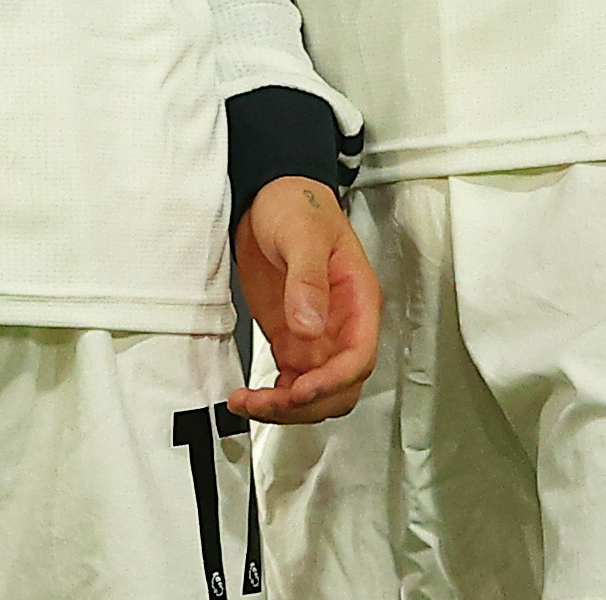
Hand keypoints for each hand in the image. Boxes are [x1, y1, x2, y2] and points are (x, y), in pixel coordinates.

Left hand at [229, 177, 380, 422]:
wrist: (270, 196)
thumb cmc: (297, 205)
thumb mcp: (303, 234)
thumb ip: (308, 280)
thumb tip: (310, 327)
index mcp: (358, 300)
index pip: (359, 356)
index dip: (332, 381)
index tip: (300, 391)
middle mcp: (342, 324)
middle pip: (340, 387)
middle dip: (306, 404)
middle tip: (266, 401)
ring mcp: (316, 335)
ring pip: (315, 394)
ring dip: (285, 409)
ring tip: (247, 402)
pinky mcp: (291, 339)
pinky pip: (291, 383)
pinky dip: (272, 399)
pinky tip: (248, 397)